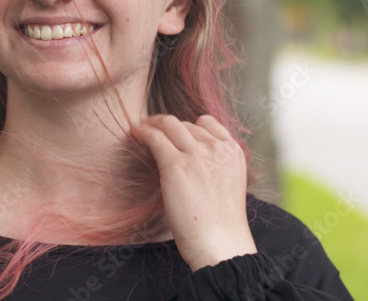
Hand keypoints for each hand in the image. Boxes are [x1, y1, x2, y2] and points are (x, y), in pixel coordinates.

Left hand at [130, 114, 256, 269]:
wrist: (220, 245)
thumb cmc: (220, 226)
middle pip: (185, 123)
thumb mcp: (227, 185)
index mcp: (233, 152)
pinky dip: (142, 131)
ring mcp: (196, 153)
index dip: (188, 126)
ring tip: (141, 129)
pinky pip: (154, 136)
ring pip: (169, 124)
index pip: (207, 123)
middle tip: (151, 129)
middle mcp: (216, 147)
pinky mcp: (175, 164)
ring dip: (152, 124)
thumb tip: (191, 160)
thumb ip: (214, 166)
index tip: (175, 134)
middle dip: (167, 125)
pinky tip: (135, 134)